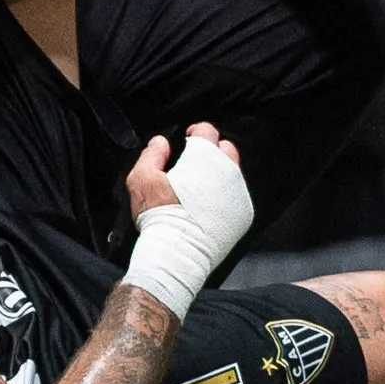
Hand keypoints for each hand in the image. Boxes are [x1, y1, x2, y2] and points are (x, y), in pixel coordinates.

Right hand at [125, 121, 241, 221]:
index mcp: (204, 158)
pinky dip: (225, 198)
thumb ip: (152, 154)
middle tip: (195, 165)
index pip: (207, 130)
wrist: (177, 252)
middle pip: (226, 149)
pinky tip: (208, 208)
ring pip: (233, 174)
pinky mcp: (242, 214)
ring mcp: (237, 193)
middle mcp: (226, 171)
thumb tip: (161, 143)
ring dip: (219, 176)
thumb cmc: (159, 216)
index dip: (196, 132)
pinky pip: (236, 198)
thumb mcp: (142, 178)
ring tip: (199, 190)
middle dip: (212, 152)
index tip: (188, 140)